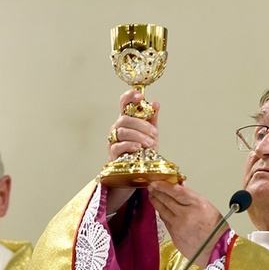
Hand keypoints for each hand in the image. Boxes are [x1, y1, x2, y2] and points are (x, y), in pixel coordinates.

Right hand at [106, 89, 160, 212]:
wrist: (137, 173)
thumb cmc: (144, 152)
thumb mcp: (152, 135)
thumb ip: (152, 120)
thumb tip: (155, 103)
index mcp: (127, 120)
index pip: (124, 102)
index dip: (130, 96)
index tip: (140, 96)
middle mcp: (117, 128)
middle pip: (124, 118)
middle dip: (141, 124)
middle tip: (154, 133)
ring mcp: (113, 140)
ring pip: (121, 131)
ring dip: (138, 135)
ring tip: (150, 143)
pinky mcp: (112, 153)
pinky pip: (118, 146)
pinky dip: (129, 145)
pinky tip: (138, 148)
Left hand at [147, 181, 226, 266]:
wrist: (217, 249)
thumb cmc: (215, 228)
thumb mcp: (206, 206)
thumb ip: (191, 197)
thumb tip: (179, 188)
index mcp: (196, 205)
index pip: (175, 191)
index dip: (163, 185)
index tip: (156, 182)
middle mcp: (185, 215)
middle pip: (166, 200)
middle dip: (156, 192)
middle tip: (151, 187)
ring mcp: (178, 226)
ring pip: (162, 211)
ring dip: (156, 203)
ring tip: (153, 197)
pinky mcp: (174, 236)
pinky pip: (165, 222)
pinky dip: (162, 215)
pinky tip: (161, 210)